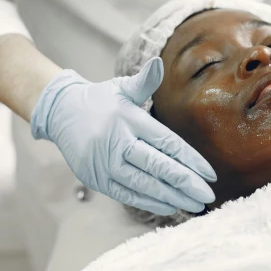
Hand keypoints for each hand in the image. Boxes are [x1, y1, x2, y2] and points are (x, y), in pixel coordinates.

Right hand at [30, 57, 215, 215]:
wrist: (61, 113)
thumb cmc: (100, 100)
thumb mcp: (122, 87)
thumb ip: (144, 82)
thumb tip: (158, 63)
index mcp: (130, 119)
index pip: (167, 143)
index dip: (190, 160)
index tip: (210, 174)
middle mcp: (118, 142)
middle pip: (158, 166)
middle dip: (186, 183)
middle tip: (208, 196)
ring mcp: (105, 163)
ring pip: (143, 184)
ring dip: (171, 197)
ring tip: (194, 206)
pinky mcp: (96, 179)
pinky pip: (126, 195)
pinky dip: (149, 202)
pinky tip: (169, 207)